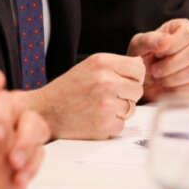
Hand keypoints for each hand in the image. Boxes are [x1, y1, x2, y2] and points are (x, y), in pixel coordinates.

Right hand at [16, 53, 144, 139]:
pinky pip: (122, 125)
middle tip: (107, 95)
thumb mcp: (90, 65)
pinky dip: (112, 124)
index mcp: (102, 63)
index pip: (139, 68)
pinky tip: (96, 118)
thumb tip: (142, 67)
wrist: (46, 111)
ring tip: (98, 106)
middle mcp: (106, 82)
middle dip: (126, 94)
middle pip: (138, 90)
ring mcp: (106, 105)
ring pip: (131, 109)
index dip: (132, 76)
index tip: (123, 80)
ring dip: (119, 110)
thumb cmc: (68, 89)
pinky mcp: (105, 126)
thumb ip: (116, 65)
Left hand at [127, 18, 188, 101]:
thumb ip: (151, 40)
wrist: (141, 79)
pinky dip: (178, 90)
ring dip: (172, 79)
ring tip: (158, 78)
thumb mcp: (139, 45)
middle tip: (154, 70)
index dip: (173, 45)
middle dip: (170, 65)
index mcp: (182, 28)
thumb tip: (166, 41)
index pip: (188, 34)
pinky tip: (166, 87)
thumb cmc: (141, 57)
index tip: (157, 54)